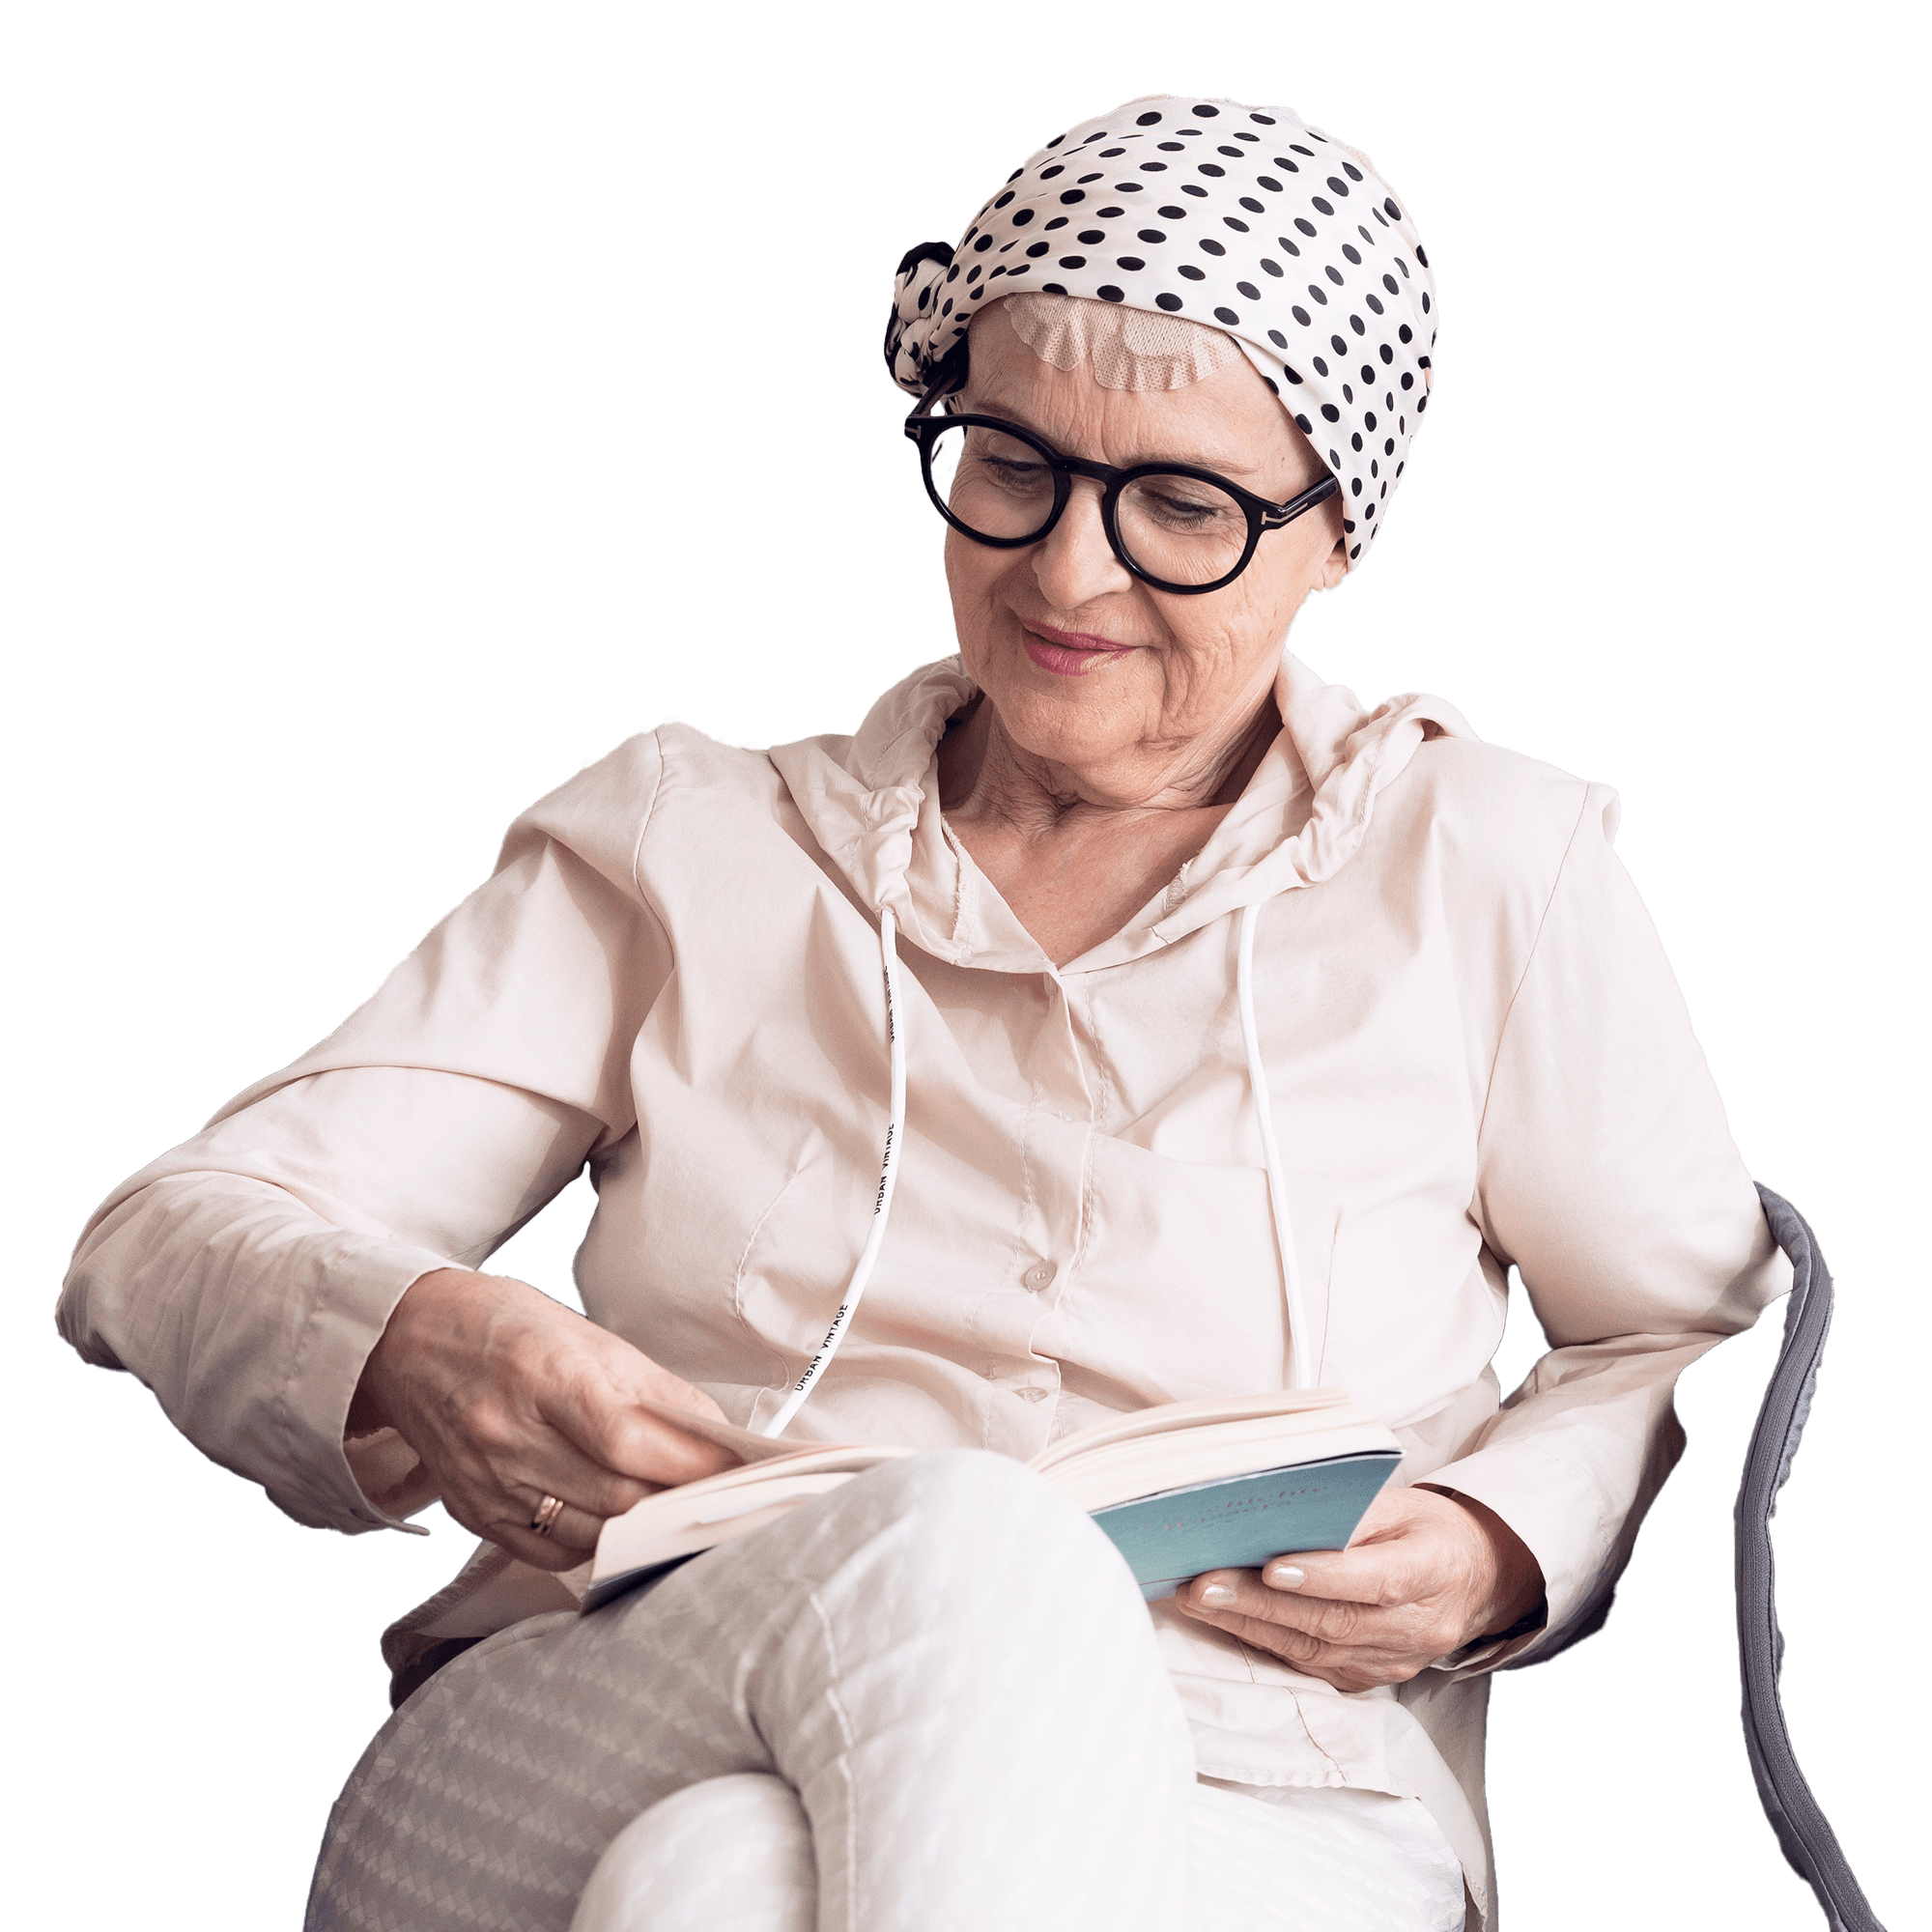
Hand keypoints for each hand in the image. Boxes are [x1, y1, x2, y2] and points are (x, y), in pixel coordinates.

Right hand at [348, 1268, 736, 1569]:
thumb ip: (649, 1389)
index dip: (694, 1462)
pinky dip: (600, 1542)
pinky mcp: (476, 1514)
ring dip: (650, 1525)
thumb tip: (713, 1435)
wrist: (407, 1340)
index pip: (632, 1439)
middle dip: (684, 1497)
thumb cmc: (504, 1326)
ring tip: (684, 1508)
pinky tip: (620, 1521)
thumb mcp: (583, 1333)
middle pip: (620, 1493)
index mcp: (544, 1373)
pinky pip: (554, 1550)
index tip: (740, 1466)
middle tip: (727, 1495)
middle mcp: (510, 1434)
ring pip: (594, 1530)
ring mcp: (489, 1482)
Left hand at [1171, 1485, 1544, 1691]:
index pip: (1378, 1579)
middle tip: (1202, 1584)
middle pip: (1334, 1620)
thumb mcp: (1403, 1502)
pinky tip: (1227, 1620)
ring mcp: (1394, 1661)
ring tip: (1199, 1599)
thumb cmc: (1427, 1531)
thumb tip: (1283, 1512)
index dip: (1325, 1576)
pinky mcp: (1369, 1680)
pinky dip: (1265, 1643)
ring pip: (1316, 1649)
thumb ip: (1353, 1510)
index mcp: (1434, 1571)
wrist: (1472, 1582)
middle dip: (1260, 1603)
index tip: (1272, 1565)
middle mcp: (1419, 1626)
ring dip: (1249, 1625)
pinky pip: (1312, 1666)